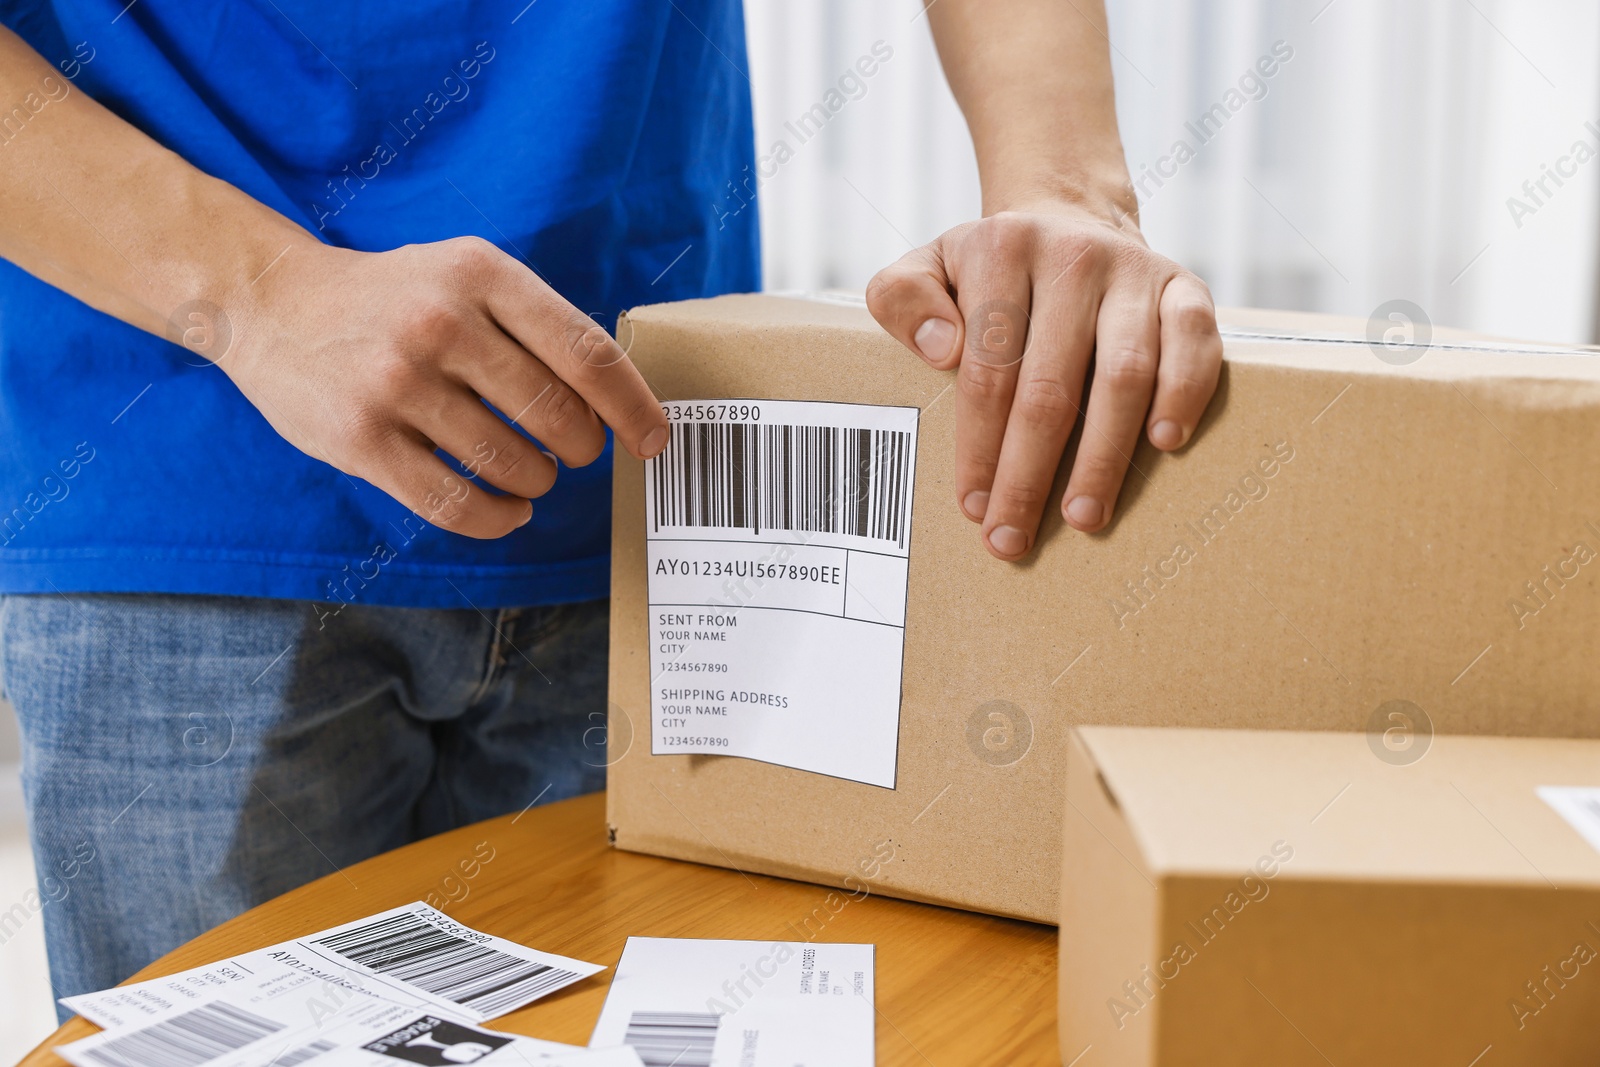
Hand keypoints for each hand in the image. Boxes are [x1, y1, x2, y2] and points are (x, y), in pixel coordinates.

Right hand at [222, 236, 667, 537]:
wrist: (269, 302)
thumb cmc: (393, 298)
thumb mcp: (465, 274)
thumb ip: (535, 323)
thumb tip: (617, 400)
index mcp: (480, 274)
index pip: (586, 353)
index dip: (632, 406)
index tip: (654, 439)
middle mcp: (440, 323)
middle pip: (557, 416)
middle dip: (582, 448)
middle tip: (575, 452)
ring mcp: (396, 383)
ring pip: (512, 465)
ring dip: (538, 483)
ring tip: (533, 475)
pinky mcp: (361, 439)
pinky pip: (456, 505)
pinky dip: (498, 518)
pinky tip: (507, 510)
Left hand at [866, 203, 1221, 559]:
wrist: (1068, 216)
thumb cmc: (991, 266)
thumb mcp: (927, 266)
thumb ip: (903, 298)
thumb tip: (941, 350)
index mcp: (1002, 249)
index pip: (987, 369)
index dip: (980, 446)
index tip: (973, 506)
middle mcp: (1072, 255)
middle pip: (1050, 385)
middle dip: (1030, 473)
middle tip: (1014, 536)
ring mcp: (1134, 269)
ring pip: (1124, 373)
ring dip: (1104, 455)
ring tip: (1084, 515)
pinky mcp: (1186, 284)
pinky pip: (1195, 340)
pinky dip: (1185, 392)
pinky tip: (1164, 444)